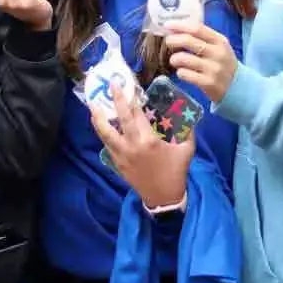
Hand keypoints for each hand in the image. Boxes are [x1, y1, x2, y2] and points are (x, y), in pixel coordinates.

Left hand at [91, 84, 192, 209]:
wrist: (164, 197)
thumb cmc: (176, 171)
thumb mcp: (187, 149)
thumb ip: (188, 131)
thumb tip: (187, 115)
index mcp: (149, 140)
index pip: (137, 114)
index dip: (132, 99)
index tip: (129, 86)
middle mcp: (132, 145)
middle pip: (120, 118)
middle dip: (115, 99)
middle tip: (111, 85)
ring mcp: (122, 155)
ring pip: (104, 133)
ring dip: (98, 118)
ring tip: (93, 105)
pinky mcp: (117, 163)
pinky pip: (107, 145)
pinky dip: (103, 134)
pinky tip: (101, 126)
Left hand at [164, 24, 237, 102]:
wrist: (238, 87)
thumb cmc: (223, 63)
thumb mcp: (219, 47)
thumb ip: (202, 38)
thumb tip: (177, 30)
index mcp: (220, 41)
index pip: (197, 28)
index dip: (180, 26)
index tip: (167, 25)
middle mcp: (218, 53)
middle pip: (189, 41)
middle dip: (173, 40)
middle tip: (168, 42)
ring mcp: (213, 69)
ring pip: (184, 58)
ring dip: (175, 58)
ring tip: (174, 60)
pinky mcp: (208, 83)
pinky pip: (186, 74)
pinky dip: (180, 72)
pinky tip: (182, 72)